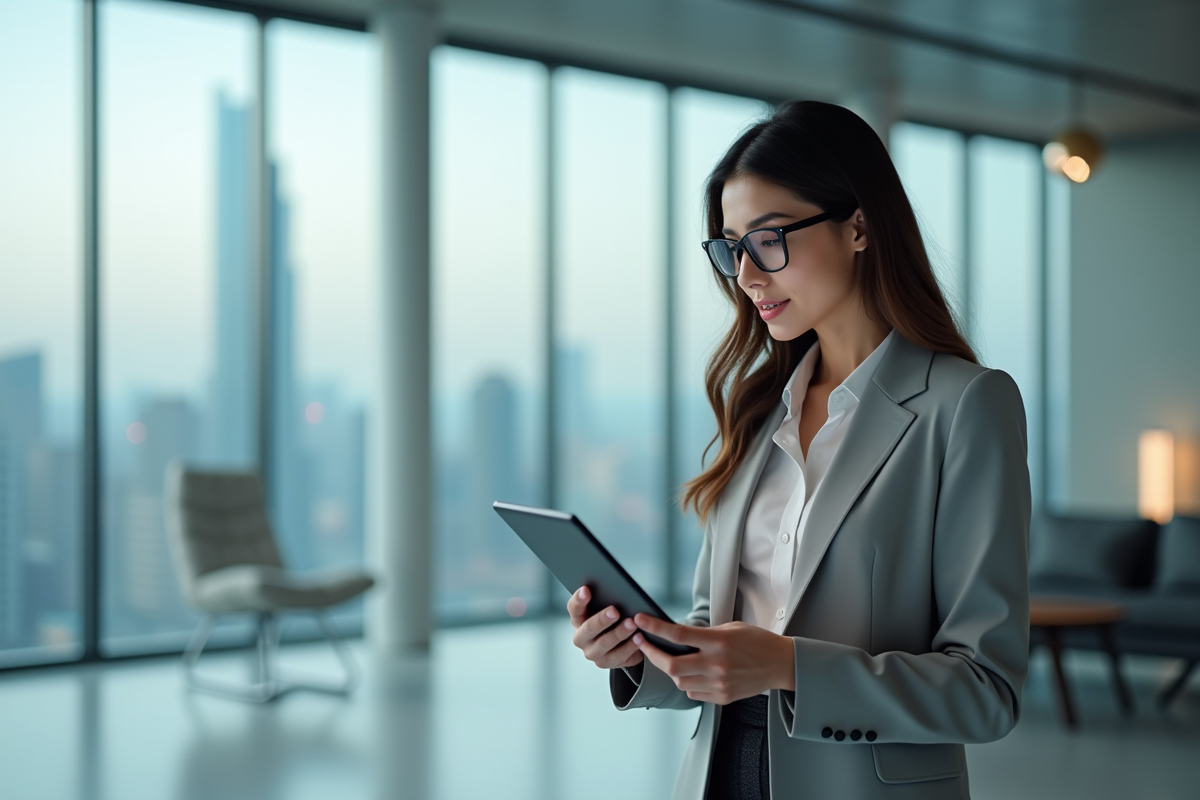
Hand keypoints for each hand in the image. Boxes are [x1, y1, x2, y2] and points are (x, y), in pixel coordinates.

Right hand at [567, 586, 643, 669]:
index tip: (586, 589)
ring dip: (619, 633)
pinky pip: (618, 657)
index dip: (579, 599)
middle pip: (589, 628)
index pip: (574, 608)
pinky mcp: (605, 663)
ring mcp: (592, 653)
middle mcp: (581, 638)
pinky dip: (630, 647)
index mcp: (578, 620)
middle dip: (602, 619)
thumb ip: (606, 601)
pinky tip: (639, 638)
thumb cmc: (612, 620)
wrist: (618, 643)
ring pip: (604, 644)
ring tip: (632, 624)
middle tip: (615, 611)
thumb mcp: (606, 610)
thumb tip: (619, 591)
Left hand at [632, 614, 794, 703]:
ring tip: (673, 659)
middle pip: (672, 666)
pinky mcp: (723, 697)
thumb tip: (676, 636)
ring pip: (680, 682)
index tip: (639, 621)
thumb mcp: (731, 628)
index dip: (654, 628)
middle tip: (643, 644)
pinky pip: (693, 693)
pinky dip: (688, 683)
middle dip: (652, 655)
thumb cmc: (757, 641)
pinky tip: (694, 673)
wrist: (781, 664)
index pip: (678, 635)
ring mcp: (720, 684)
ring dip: (672, 670)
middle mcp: (717, 664)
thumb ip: (704, 633)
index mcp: (719, 642)